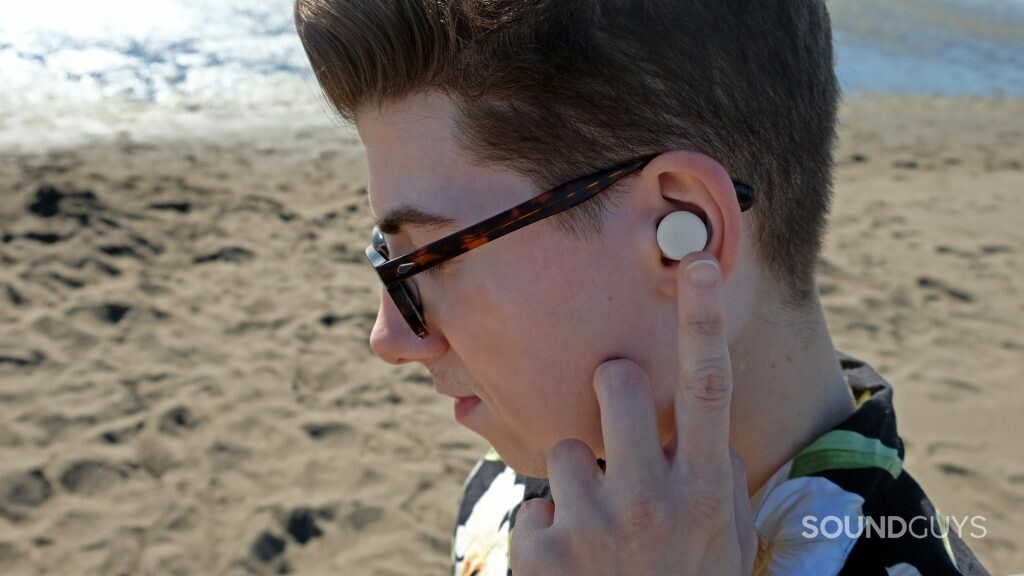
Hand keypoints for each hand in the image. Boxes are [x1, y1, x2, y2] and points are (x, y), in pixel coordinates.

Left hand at [510, 252, 756, 574]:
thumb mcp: (722, 538)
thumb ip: (714, 474)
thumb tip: (701, 427)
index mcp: (704, 491)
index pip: (708, 390)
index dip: (704, 323)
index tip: (698, 265)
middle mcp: (653, 499)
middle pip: (614, 384)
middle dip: (609, 391)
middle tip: (616, 435)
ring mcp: (594, 523)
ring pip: (563, 447)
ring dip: (577, 483)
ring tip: (600, 536)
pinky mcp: (542, 549)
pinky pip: (531, 503)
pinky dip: (546, 531)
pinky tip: (570, 568)